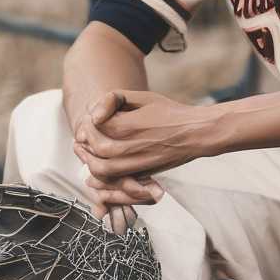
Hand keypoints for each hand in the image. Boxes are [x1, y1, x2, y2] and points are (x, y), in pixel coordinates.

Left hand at [72, 89, 220, 207]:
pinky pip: (117, 183)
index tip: (91, 120)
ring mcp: (138, 163)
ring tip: (87, 155)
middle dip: (85, 143)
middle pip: (95, 148)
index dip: (88, 123)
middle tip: (82, 140)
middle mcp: (132, 146)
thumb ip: (113, 99)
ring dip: (90, 162)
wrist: (197, 133)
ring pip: (102, 169)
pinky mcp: (144, 174)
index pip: (94, 126)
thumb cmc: (169, 113)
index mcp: (129, 124)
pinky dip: (104, 180)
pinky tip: (97, 173)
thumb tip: (93, 115)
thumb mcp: (142, 97)